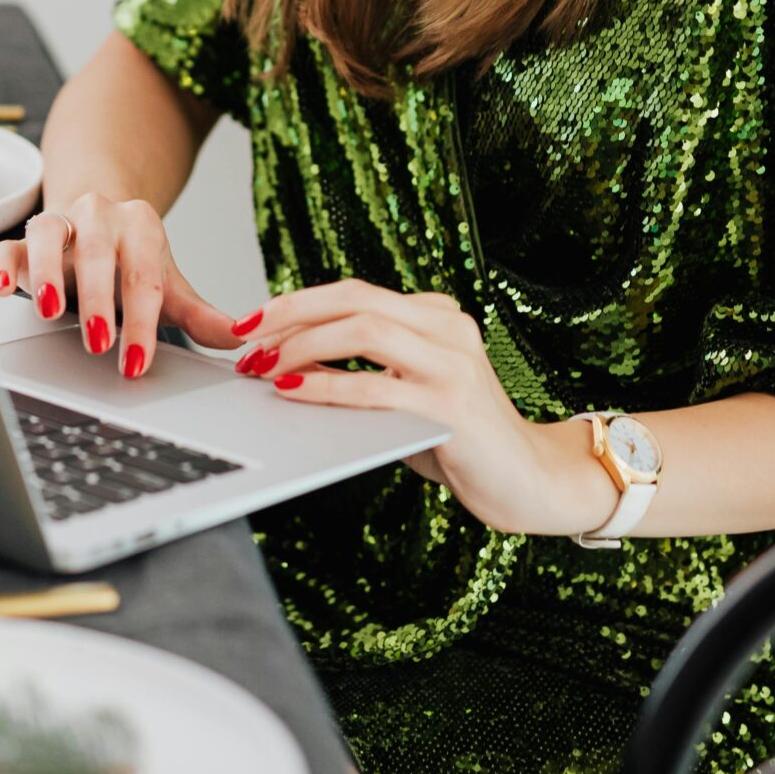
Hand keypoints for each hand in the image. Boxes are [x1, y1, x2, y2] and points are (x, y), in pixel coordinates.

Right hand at [0, 193, 244, 378]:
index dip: (142, 322)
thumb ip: (198, 315)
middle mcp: (99, 215)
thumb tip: (239, 340)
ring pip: (48, 235)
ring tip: (48, 310)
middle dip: (98, 300)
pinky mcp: (24, 238)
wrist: (99, 218)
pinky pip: (8, 244)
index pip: (144, 276)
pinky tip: (1, 290)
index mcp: (141, 225)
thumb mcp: (167, 286)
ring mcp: (60, 222)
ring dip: (46, 273)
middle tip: (99, 343)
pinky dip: (1, 264)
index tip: (136, 361)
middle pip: (98, 253)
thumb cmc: (132, 261)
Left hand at [235, 280, 609, 536]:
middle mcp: (447, 328)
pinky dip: (326, 386)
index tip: (251, 322)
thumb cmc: (463, 441)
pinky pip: (376, 386)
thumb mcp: (407, 395)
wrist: (530, 481)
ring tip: (264, 366)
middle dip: (290, 314)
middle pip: (354, 299)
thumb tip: (288, 365)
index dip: (297, 302)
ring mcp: (452, 363)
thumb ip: (362, 372)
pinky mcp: (451, 404)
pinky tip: (293, 392)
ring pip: (364, 329)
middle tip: (244, 337)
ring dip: (303, 345)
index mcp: (436, 316)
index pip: (354, 292)